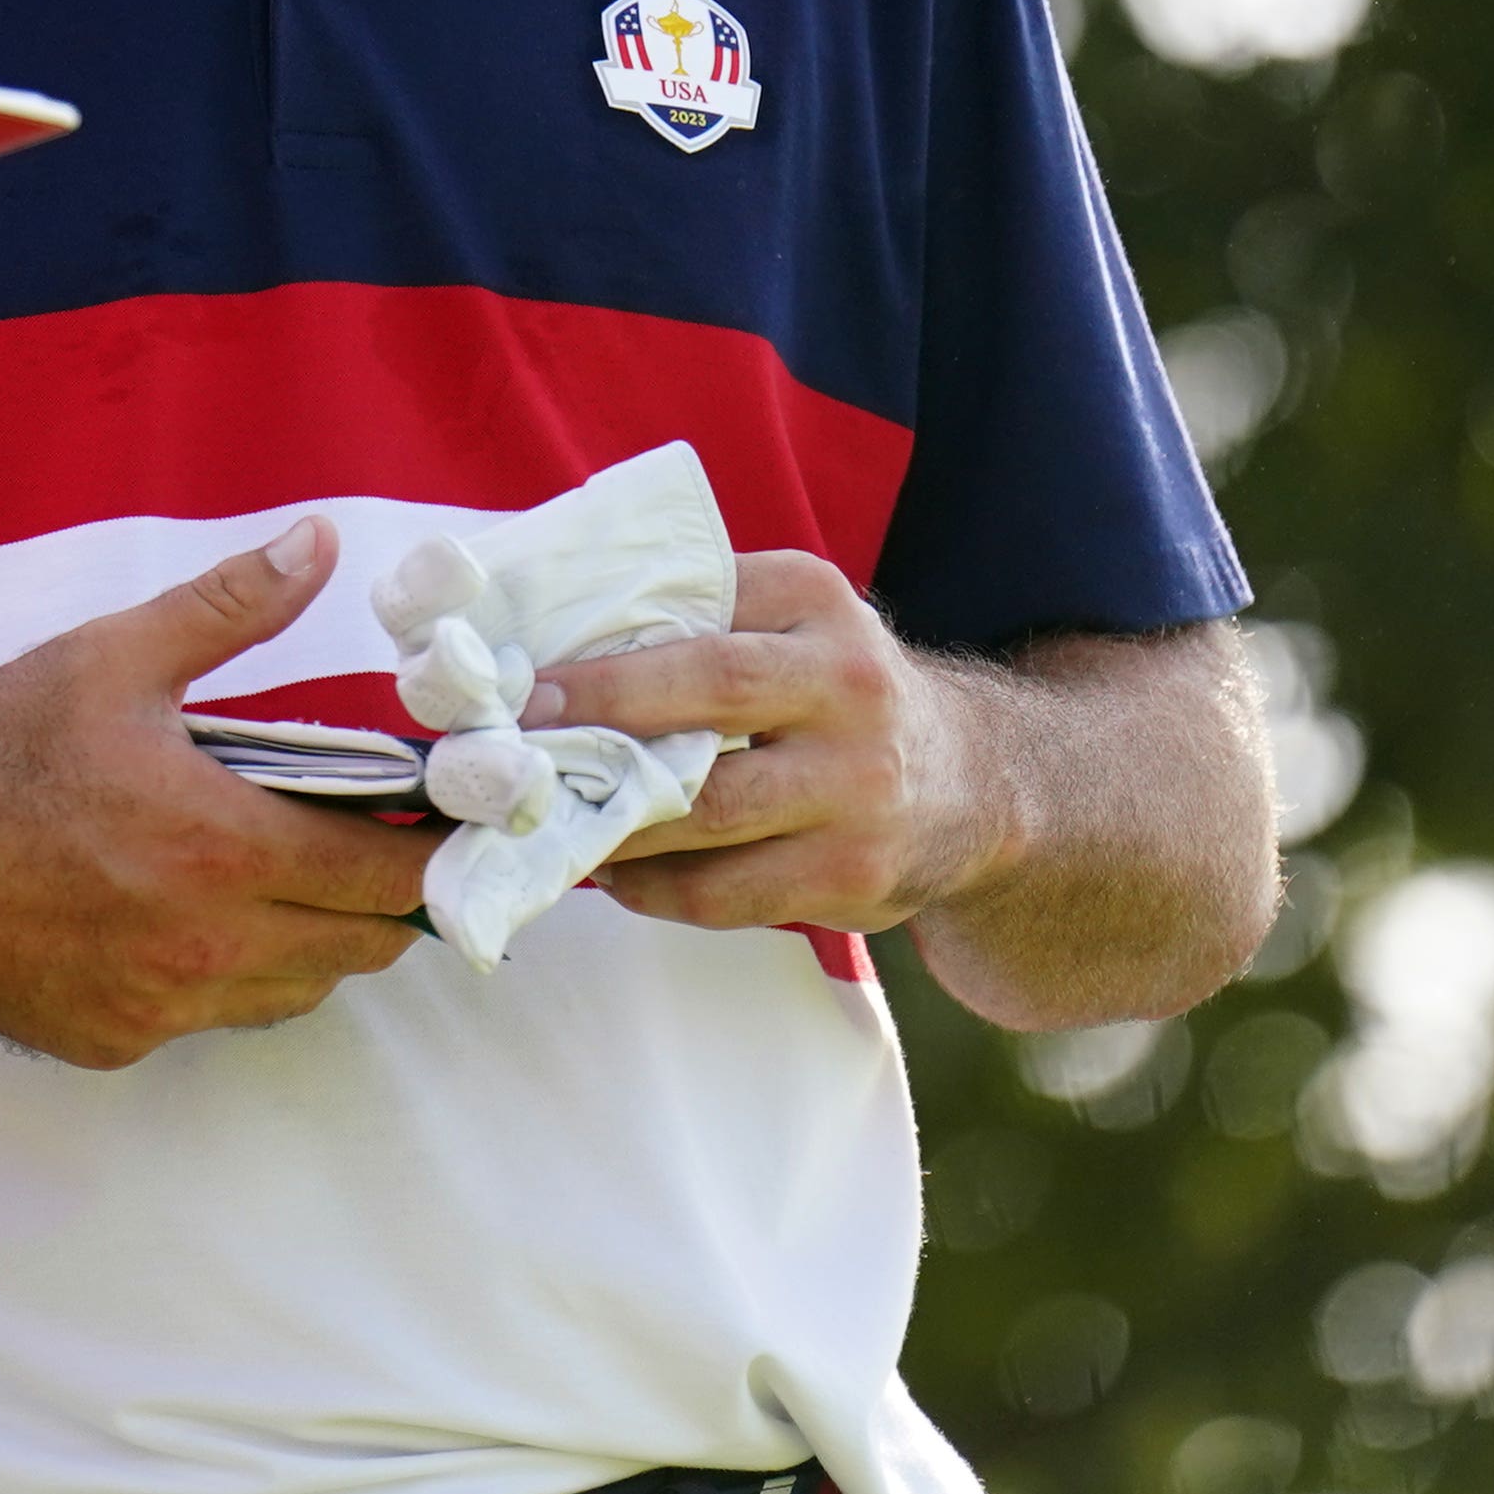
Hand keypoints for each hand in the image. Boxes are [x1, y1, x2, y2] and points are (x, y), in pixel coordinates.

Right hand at [0, 519, 437, 1068]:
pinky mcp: (121, 1042)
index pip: (387, 874)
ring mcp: (165, 1006)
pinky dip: (238, 971)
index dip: (436, 849)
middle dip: (391, 896)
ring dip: (319, 938)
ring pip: (300, 991)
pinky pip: (222, 1015)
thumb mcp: (111, 658)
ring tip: (294, 872)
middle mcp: (207, 943)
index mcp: (222, 846)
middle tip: (382, 841)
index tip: (449, 820)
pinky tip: (199, 913)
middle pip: (364, 945)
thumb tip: (318, 542)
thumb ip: (230, 605)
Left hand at [534, 548, 995, 932]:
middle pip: (707, 696)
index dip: (603, 657)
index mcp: (816, 602)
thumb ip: (701, 618)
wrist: (976, 783)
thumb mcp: (794, 622)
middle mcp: (848, 685)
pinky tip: (614, 874)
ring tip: (546, 820)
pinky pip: (726, 891)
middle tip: (518, 744)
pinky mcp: (853, 873)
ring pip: (708, 811)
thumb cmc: (837, 694)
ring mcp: (857, 786)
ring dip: (614, 822)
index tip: (523, 683)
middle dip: (601, 719)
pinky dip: (654, 888)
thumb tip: (553, 647)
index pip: (697, 614)